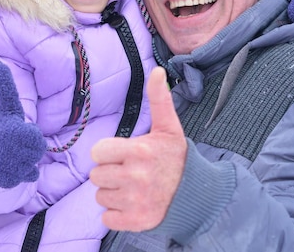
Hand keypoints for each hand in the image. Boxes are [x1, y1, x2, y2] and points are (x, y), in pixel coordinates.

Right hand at [0, 61, 45, 188]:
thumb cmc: (3, 126)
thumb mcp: (9, 106)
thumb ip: (6, 87)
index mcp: (10, 132)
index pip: (35, 136)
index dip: (30, 134)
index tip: (17, 131)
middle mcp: (8, 151)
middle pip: (37, 151)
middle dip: (30, 147)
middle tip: (16, 142)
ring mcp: (7, 168)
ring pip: (33, 164)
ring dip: (28, 159)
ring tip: (14, 152)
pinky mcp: (7, 181)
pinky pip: (29, 176)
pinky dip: (25, 172)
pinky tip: (15, 165)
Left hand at [90, 67, 186, 231]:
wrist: (196, 194)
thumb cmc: (176, 158)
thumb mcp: (168, 127)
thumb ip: (159, 99)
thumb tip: (157, 71)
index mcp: (139, 151)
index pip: (97, 152)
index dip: (107, 154)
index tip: (123, 155)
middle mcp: (135, 177)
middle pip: (96, 175)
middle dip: (110, 173)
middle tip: (130, 172)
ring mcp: (135, 201)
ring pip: (101, 196)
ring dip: (113, 193)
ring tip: (133, 188)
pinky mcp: (135, 221)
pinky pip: (106, 218)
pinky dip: (116, 214)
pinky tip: (132, 204)